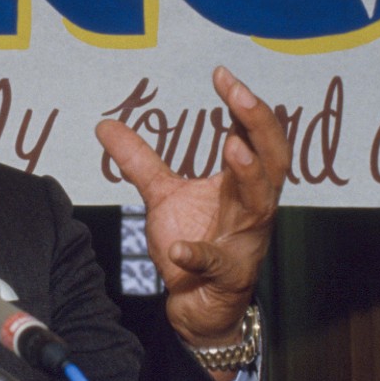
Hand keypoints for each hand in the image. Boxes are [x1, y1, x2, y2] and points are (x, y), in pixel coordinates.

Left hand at [95, 67, 288, 366]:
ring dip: (250, 175)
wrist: (199, 306)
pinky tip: (179, 248)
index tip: (221, 74)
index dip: (244, 104)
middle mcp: (252, 207)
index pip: (253, 135)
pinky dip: (199, 254)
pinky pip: (218, 263)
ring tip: (233, 146)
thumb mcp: (162, 197)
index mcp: (241, 184)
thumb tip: (105, 125)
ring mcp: (245, 241)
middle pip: (274, 159)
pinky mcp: (228, 276)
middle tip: (239, 95)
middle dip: (260, 125)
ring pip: (261, 204)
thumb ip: (140, 161)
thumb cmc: (194, 243)